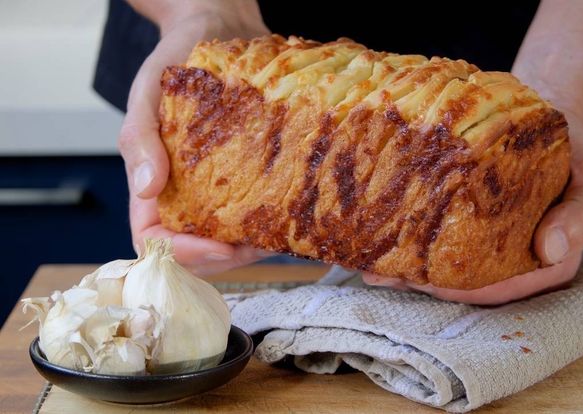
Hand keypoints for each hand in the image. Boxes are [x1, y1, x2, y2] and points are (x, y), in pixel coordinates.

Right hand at [118, 0, 270, 274]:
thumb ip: (139, 140)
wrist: (216, 32)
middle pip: (198, 251)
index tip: (215, 244)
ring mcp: (220, 191)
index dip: (181, 253)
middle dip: (225, 257)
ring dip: (254, 245)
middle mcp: (186, 197)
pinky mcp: (250, 180)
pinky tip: (291, 213)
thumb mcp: (146, 95)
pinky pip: (259, 214)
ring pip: (232, 239)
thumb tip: (147, 188)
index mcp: (152, 188)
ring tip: (279, 233)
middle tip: (257, 245)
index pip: (155, 241)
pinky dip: (273, 222)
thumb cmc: (174, 63)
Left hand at [363, 114, 582, 304]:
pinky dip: (411, 249)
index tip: (424, 280)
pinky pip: (440, 245)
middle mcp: (516, 263)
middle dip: (423, 284)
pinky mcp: (470, 229)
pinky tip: (380, 247)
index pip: (500, 288)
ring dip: (408, 272)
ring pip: (447, 271)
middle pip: (465, 286)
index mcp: (549, 264)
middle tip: (383, 273)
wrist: (551, 116)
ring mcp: (490, 247)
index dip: (461, 290)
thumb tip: (550, 250)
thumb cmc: (573, 150)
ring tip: (371, 266)